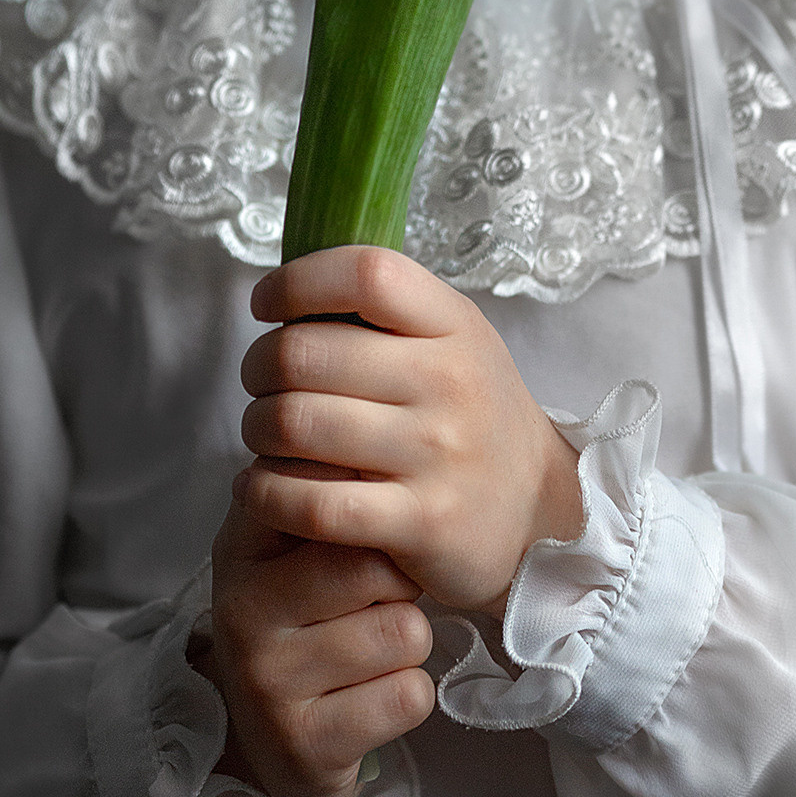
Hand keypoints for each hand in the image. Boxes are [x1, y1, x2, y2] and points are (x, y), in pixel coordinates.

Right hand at [203, 503, 433, 796]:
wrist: (278, 734)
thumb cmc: (307, 613)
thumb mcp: (299, 540)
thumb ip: (329, 484)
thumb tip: (377, 427)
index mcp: (243, 543)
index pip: (326, 492)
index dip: (373, 505)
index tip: (379, 516)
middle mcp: (243, 609)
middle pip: (375, 567)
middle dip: (400, 583)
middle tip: (377, 598)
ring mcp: (267, 682)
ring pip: (405, 633)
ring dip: (409, 642)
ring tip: (370, 648)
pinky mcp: (303, 746)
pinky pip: (409, 697)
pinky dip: (407, 694)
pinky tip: (369, 697)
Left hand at [241, 246, 584, 613]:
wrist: (540, 507)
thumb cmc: (472, 411)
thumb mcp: (454, 339)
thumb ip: (388, 309)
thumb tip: (292, 288)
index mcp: (454, 325)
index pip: (365, 274)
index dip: (297, 281)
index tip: (268, 304)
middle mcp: (449, 382)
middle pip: (306, 353)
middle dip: (258, 366)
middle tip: (259, 382)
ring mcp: (437, 454)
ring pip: (296, 426)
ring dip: (256, 430)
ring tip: (263, 434)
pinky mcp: (423, 523)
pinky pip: (313, 504)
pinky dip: (267, 493)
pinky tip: (263, 487)